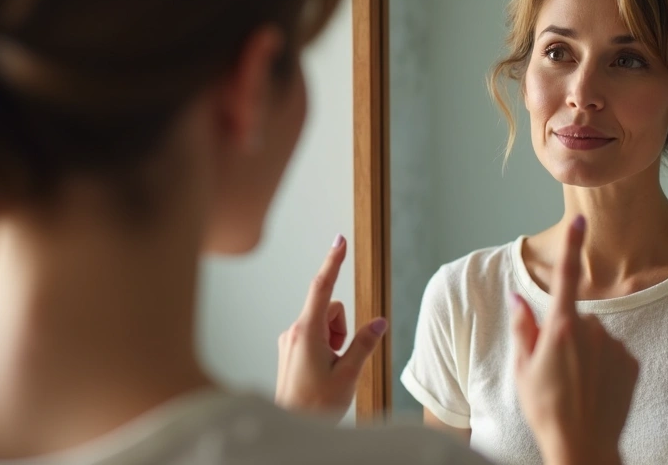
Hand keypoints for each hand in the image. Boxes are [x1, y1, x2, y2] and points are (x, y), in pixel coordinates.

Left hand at [275, 235, 387, 421]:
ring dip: (335, 341)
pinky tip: (322, 373)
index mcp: (307, 332)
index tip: (340, 240)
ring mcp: (290, 340)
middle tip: (341, 362)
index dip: (334, 261)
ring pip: (324, 324)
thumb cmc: (314, 406)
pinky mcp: (289, 349)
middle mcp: (294, 330)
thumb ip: (364, 344)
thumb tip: (379, 321)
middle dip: (343, 328)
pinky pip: (315, 336)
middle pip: (330, 310)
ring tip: (330, 371)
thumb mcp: (347, 375)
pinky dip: (326, 348)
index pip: (323, 287)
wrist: (289, 427)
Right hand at [510, 216, 635, 464]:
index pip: (564, 277)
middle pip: (575, 316)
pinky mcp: (631, 364)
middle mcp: (592, 331)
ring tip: (574, 384)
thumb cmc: (546, 409)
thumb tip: (518, 298)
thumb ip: (523, 326)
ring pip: (596, 336)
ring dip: (585, 351)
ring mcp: (615, 347)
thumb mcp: (522, 367)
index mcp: (560, 328)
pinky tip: (593, 389)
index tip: (579, 217)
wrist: (583, 447)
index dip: (571, 244)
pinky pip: (613, 353)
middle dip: (565, 333)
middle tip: (553, 368)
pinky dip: (603, 365)